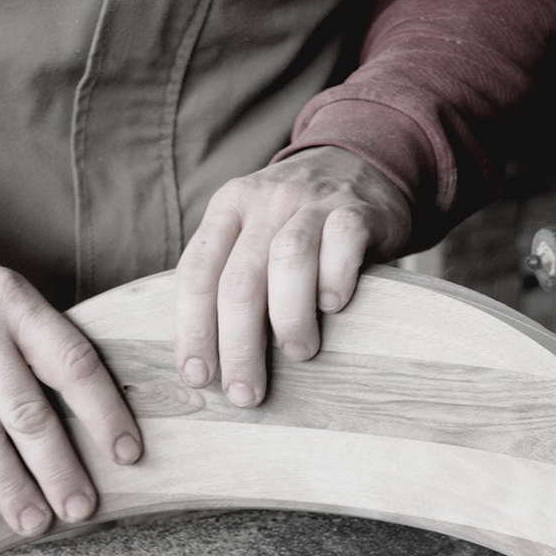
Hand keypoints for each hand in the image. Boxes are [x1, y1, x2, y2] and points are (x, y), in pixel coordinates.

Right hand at [0, 246, 141, 535]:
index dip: (104, 413)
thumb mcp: (9, 298)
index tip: (128, 454)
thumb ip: (42, 346)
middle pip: (27, 411)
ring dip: (10, 486)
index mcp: (17, 302)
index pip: (73, 364)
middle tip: (80, 508)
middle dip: (58, 468)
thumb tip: (99, 415)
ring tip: (33, 520)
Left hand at [175, 146, 410, 405]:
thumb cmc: (300, 222)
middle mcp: (264, 202)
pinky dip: (335, 280)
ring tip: (298, 353)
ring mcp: (312, 202)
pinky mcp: (356, 210)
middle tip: (246, 393)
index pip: (197, 274)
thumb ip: (231, 274)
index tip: (199, 378)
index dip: (193, 330)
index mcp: (228, 209)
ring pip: (289, 261)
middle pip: (239, 280)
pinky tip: (334, 307)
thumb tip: (208, 360)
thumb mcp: (254, 231)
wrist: (362, 163)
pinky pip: (342, 245)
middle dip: (239, 346)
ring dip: (289, 319)